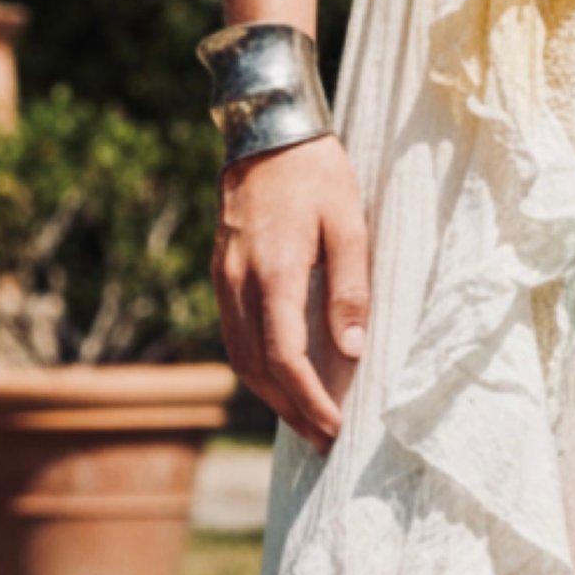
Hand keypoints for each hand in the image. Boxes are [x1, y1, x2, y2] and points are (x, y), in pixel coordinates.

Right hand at [213, 133, 370, 449]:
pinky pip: (235, 336)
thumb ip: (350, 288)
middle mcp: (239, 283)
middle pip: (258, 368)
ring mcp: (224, 280)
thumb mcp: (349, 224)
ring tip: (306, 422)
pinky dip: (257, 368)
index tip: (335, 426)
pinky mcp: (222, 276)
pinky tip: (282, 381)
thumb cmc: (317, 175)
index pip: (286, 356)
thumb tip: (353, 350)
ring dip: (272, 396)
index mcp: (274, 272)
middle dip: (292, 410)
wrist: (266, 134)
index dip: (310, 398)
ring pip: (241, 357)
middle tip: (325, 441)